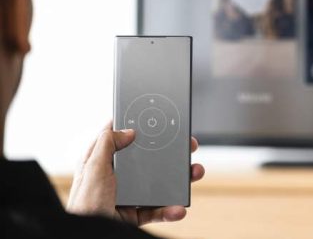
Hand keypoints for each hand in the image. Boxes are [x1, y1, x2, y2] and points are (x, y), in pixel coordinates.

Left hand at [67, 122, 204, 225]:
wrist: (89, 238)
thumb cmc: (83, 207)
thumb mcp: (92, 170)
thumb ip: (107, 145)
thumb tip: (127, 130)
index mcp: (103, 162)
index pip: (121, 138)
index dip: (139, 128)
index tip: (159, 120)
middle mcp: (117, 176)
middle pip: (148, 159)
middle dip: (171, 152)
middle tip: (187, 146)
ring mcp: (128, 195)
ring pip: (158, 183)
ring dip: (178, 179)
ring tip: (194, 173)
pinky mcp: (135, 214)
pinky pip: (157, 209)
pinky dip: (170, 209)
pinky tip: (178, 208)